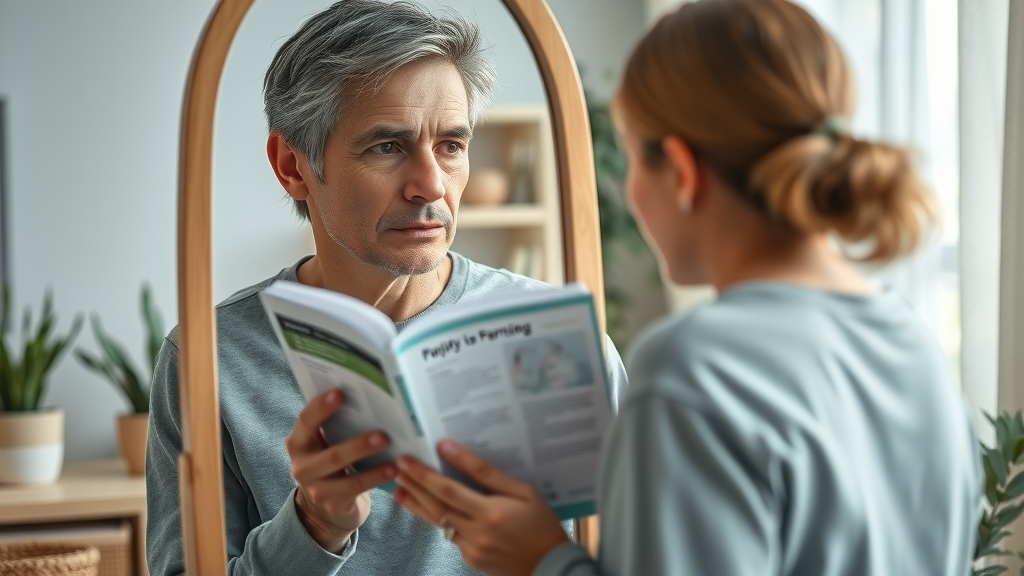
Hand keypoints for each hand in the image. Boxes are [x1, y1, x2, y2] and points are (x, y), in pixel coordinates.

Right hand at [287, 388, 396, 552]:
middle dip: (358, 444)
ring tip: (390, 450)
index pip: (306, 421)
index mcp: (299, 443)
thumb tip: (365, 399)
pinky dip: (376, 477)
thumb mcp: (324, 445)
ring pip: (345, 473)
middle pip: (331, 454)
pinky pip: (356, 487)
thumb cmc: (330, 463)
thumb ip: (334, 426)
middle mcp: (302, 466)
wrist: (323, 507)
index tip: (340, 393)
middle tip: (382, 433)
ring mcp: (316, 488)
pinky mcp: (332, 503)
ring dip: (370, 461)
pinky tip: (393, 470)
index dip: (321, 407)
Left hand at [392, 440, 569, 575]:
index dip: (426, 474)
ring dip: (417, 503)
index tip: (409, 459)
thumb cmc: (541, 523)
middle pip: (437, 504)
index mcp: (491, 512)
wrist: (550, 566)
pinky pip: (451, 536)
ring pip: (438, 521)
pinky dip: (439, 521)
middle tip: (398, 467)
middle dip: (414, 484)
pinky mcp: (471, 559)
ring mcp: (472, 548)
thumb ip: (488, 473)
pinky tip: (429, 508)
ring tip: (399, 489)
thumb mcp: (524, 491)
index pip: (449, 489)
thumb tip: (455, 452)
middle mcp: (477, 532)